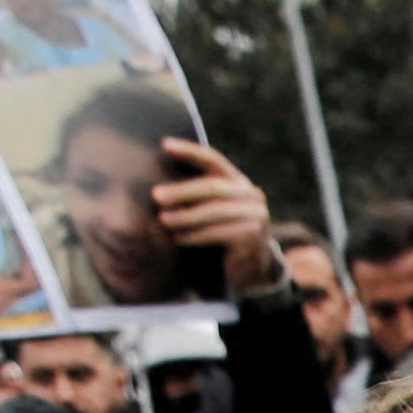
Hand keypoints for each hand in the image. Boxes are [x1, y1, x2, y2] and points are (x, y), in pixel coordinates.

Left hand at [154, 139, 280, 294]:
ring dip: (186, 215)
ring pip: (216, 210)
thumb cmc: (219, 233)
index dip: (190, 151)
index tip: (165, 145)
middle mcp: (251, 194)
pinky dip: (196, 235)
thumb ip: (193, 194)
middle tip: (156, 196)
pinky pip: (221, 233)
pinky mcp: (254, 237)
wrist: (249, 267)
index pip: (213, 159)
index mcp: (237, 181)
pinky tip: (179, 238)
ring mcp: (256, 216)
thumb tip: (156, 185)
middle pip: (213, 186)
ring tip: (163, 220)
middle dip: (182, 191)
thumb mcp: (208, 208)